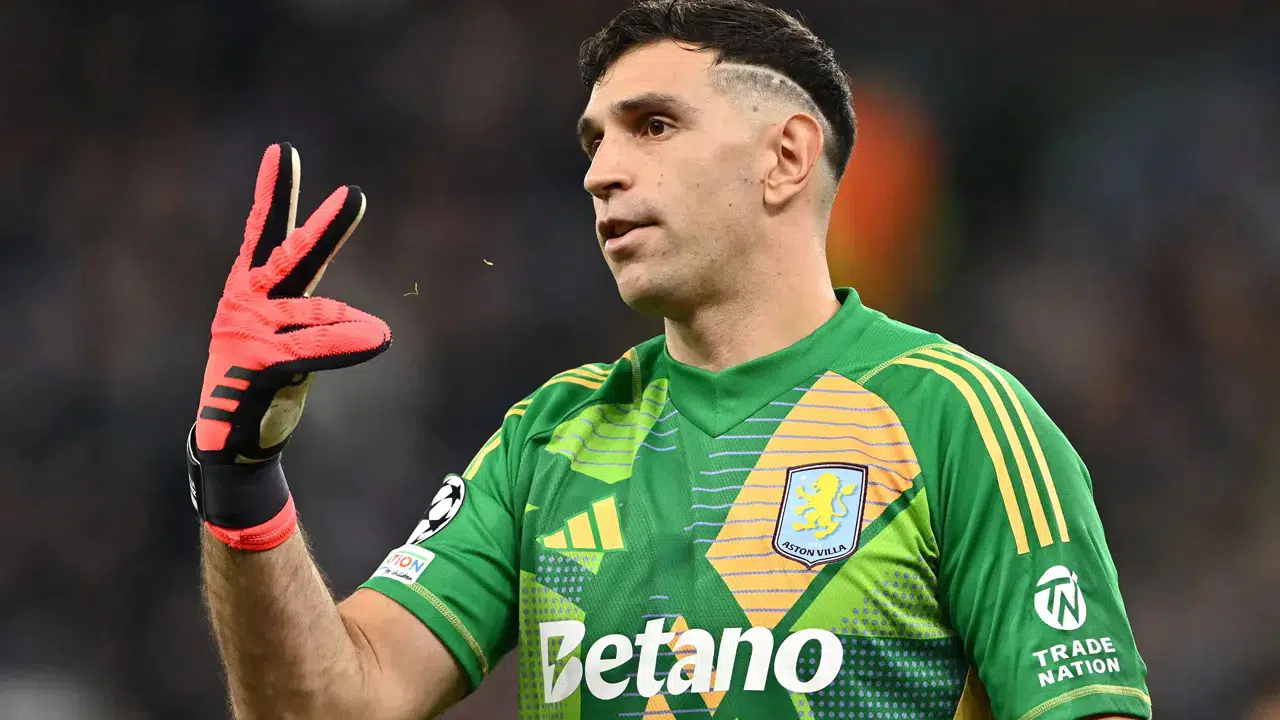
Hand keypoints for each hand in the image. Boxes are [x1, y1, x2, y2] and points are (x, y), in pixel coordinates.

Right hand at [188, 143, 390, 547]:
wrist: (232, 442)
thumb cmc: (264, 386)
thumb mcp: (293, 344)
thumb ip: (319, 321)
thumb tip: (372, 325)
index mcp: (250, 292)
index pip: (267, 234)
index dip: (276, 194)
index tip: (282, 152)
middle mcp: (246, 304)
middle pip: (291, 256)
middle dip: (322, 225)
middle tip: (354, 193)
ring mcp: (248, 333)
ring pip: (316, 316)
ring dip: (349, 329)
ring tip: (378, 336)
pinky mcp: (258, 365)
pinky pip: (312, 348)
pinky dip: (347, 344)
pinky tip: (379, 337)